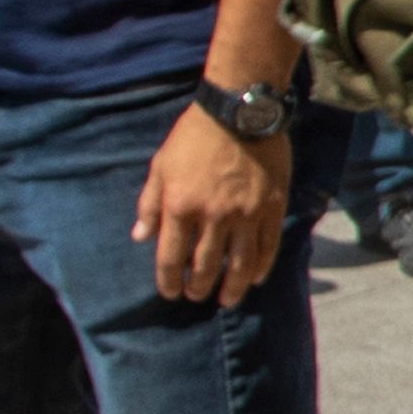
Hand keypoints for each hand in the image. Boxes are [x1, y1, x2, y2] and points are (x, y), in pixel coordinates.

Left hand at [139, 104, 293, 305]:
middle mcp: (213, 216)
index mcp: (180, 206)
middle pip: (205, 265)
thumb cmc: (193, 137)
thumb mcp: (160, 166)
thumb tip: (141, 237)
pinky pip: (268, 246)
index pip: (171, 257)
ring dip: (231, 287)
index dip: (169, 280)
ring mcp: (246, 214)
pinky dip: (261, 266)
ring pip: (239, 263)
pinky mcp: (271, 208)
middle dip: (199, 286)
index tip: (170, 293)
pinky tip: (254, 278)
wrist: (239, 112)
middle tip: (197, 296)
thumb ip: (149, 204)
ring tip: (227, 300)